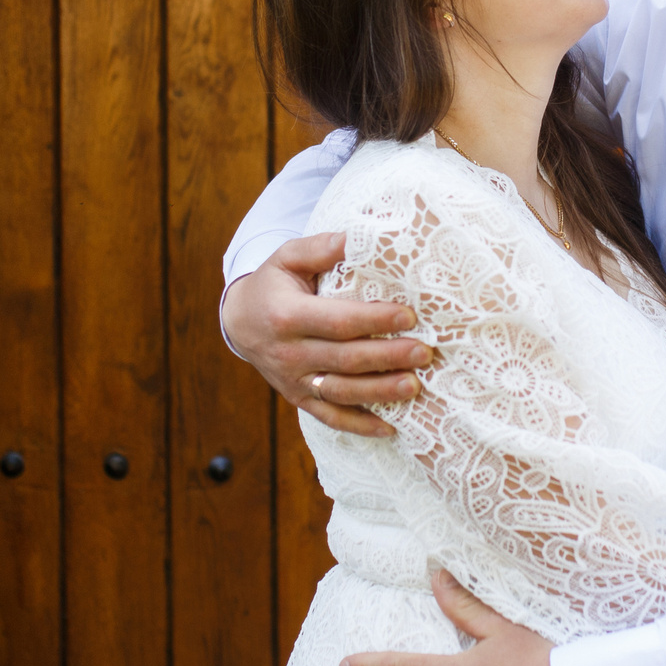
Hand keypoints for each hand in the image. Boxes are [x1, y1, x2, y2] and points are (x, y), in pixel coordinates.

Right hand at [224, 233, 428, 437]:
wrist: (240, 322)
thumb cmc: (273, 284)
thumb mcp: (287, 258)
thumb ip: (321, 247)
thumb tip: (358, 237)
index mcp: (286, 316)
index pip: (337, 321)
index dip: (374, 320)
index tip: (409, 316)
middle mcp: (289, 353)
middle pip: (345, 359)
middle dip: (388, 357)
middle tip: (425, 352)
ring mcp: (293, 381)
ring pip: (341, 392)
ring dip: (380, 393)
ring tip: (415, 386)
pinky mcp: (299, 399)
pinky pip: (330, 417)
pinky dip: (360, 426)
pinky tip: (390, 427)